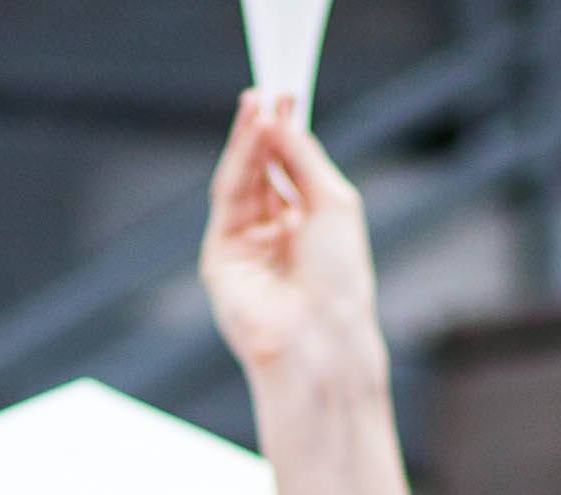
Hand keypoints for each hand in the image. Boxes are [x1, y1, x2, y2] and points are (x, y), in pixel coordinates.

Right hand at [198, 93, 381, 397]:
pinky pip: (227, 200)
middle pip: (261, 173)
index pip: (288, 172)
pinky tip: (252, 137)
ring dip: (247, 142)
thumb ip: (304, 159)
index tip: (286, 98)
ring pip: (240, 182)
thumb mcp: (333, 203)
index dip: (286, 135)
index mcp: (306, 230)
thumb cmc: (340, 280)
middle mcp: (274, 237)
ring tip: (256, 105)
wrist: (321, 335)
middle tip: (265, 93)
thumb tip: (280, 120)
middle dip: (263, 132)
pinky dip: (239, 165)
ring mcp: (244, 248)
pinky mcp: (220, 259)